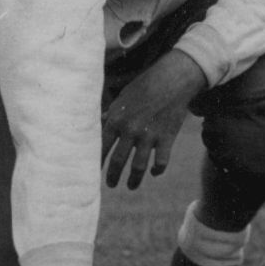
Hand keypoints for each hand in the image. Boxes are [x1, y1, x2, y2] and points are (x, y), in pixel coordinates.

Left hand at [101, 50, 207, 188]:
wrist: (172, 80)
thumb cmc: (144, 87)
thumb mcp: (123, 98)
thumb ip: (111, 114)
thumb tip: (98, 123)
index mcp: (116, 119)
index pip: (101, 147)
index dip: (96, 162)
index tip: (92, 173)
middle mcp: (130, 130)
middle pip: (118, 161)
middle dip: (112, 176)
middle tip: (110, 184)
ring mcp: (149, 135)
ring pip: (138, 167)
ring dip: (133, 180)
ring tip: (130, 186)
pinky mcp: (167, 138)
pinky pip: (160, 162)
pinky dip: (157, 171)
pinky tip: (154, 172)